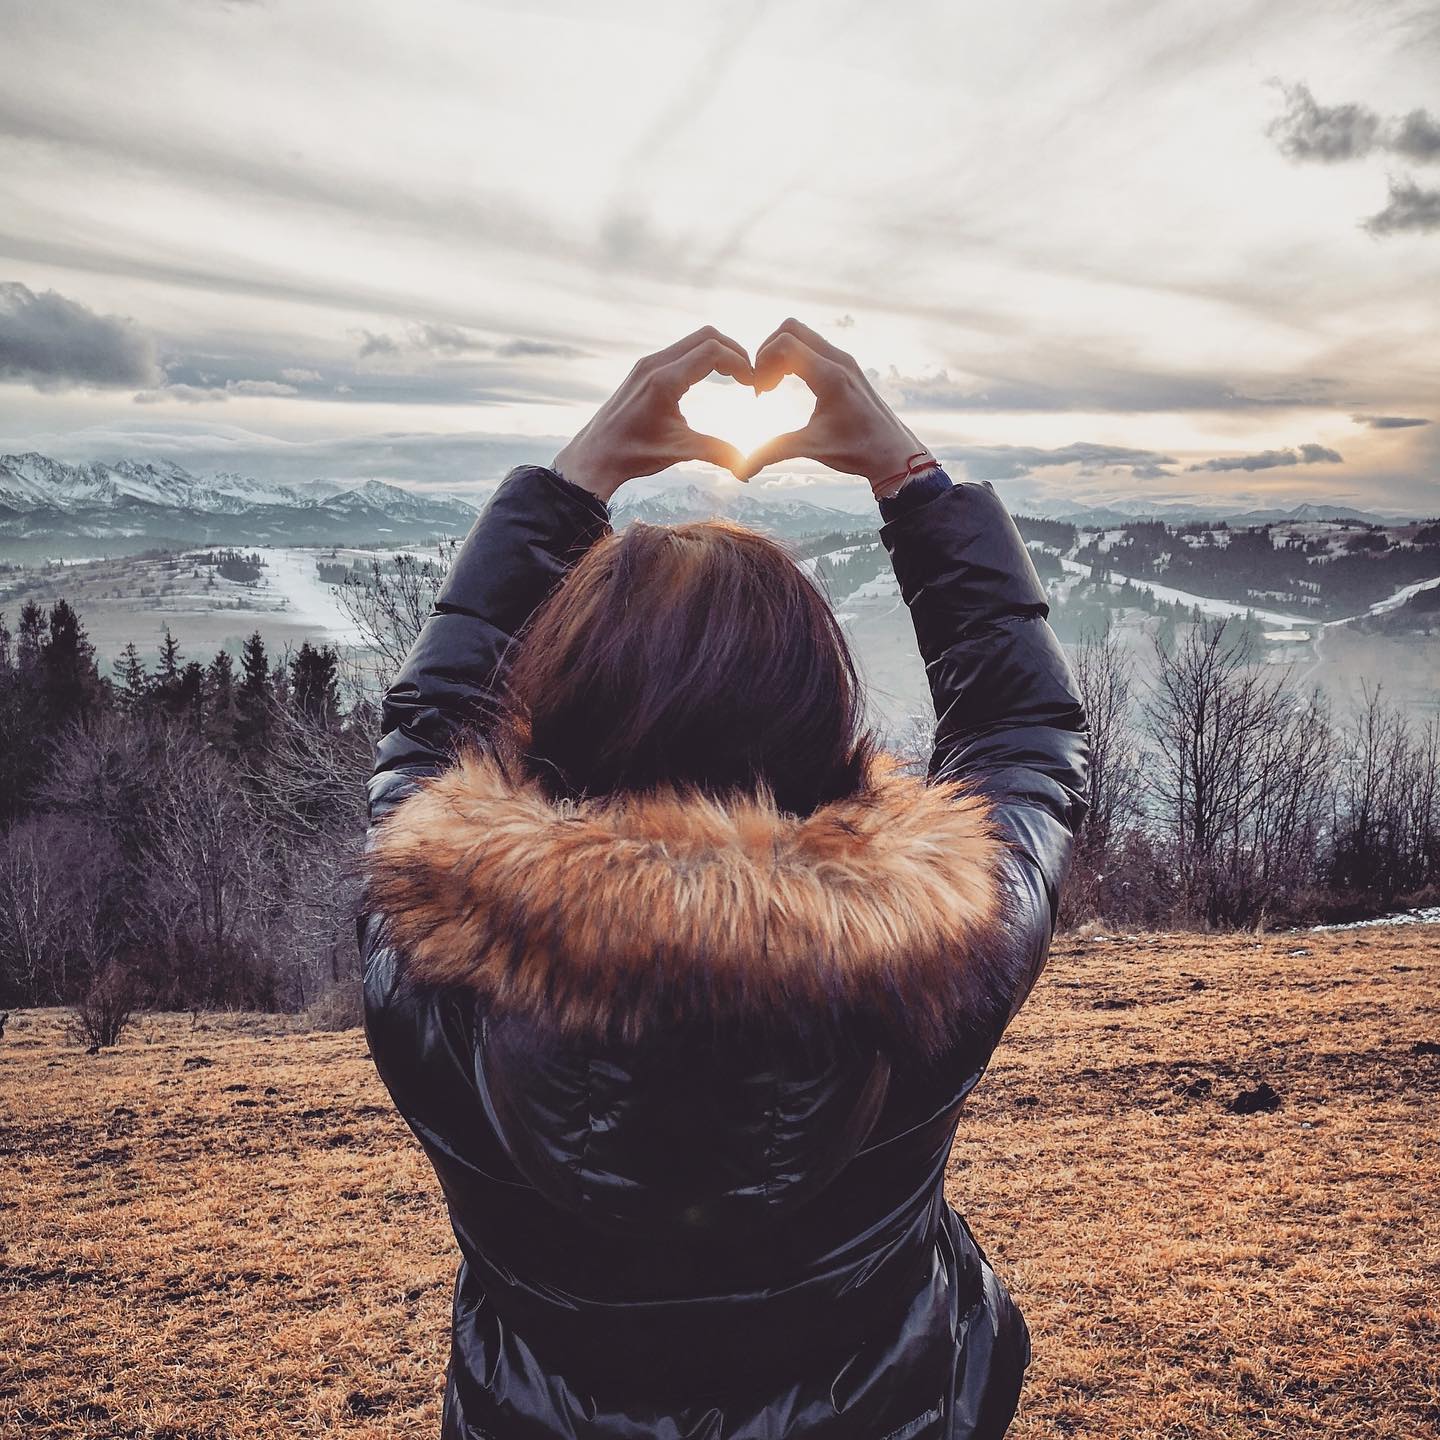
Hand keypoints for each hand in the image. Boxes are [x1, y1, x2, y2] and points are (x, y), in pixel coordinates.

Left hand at [552, 327, 754, 501]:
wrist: (595, 455)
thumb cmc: (633, 454)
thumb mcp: (678, 450)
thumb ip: (716, 452)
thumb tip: (747, 466)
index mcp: (664, 380)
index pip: (712, 352)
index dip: (740, 363)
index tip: (752, 385)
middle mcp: (654, 364)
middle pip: (706, 336)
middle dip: (734, 352)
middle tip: (748, 376)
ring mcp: (647, 364)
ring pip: (692, 340)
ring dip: (717, 352)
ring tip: (734, 377)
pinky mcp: (643, 369)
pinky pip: (679, 350)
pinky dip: (701, 357)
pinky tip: (710, 379)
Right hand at [739, 319, 926, 488]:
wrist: (894, 452)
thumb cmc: (858, 451)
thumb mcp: (813, 448)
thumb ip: (775, 451)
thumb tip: (744, 468)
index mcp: (830, 377)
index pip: (785, 344)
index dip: (762, 362)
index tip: (759, 392)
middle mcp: (839, 360)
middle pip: (791, 329)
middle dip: (768, 351)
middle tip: (762, 383)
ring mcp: (845, 360)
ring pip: (802, 335)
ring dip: (781, 354)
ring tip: (773, 385)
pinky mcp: (847, 366)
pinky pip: (813, 346)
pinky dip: (795, 357)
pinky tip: (789, 384)